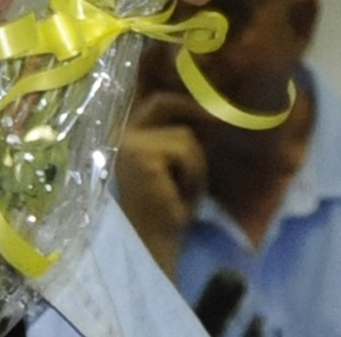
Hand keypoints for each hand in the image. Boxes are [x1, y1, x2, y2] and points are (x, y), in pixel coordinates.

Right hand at [114, 93, 208, 275]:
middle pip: (165, 106)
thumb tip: (209, 110)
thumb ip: (179, 138)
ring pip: (183, 135)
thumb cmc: (166, 208)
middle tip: (221, 119)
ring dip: (195, 162)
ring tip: (187, 187)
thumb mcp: (174, 165)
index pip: (153, 103)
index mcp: (124, 134)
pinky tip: (182, 193)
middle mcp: (120, 134)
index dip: (181, 100)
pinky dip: (193, 173)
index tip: (210, 107)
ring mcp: (129, 142)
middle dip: (194, 110)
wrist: (153, 241)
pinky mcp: (143, 155)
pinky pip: (185, 151)